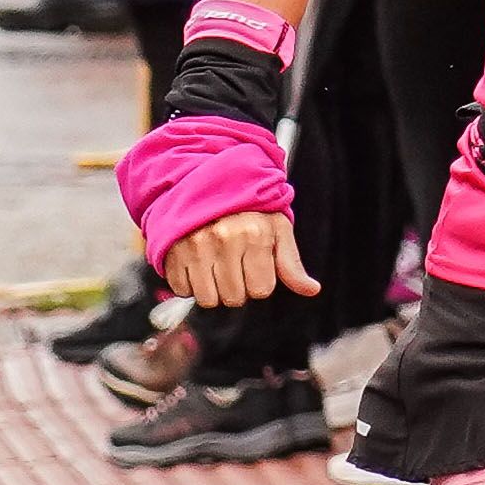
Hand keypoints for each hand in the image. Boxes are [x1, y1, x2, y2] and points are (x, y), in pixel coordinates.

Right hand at [160, 210, 314, 307]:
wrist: (205, 186)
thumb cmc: (247, 211)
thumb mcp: (276, 229)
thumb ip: (291, 263)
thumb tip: (312, 290)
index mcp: (254, 234)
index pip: (261, 290)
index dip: (259, 281)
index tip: (253, 263)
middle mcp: (224, 239)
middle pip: (234, 298)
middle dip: (236, 286)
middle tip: (232, 264)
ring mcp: (195, 245)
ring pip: (208, 299)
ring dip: (212, 289)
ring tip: (214, 266)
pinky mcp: (172, 250)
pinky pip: (182, 290)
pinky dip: (188, 283)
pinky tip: (195, 264)